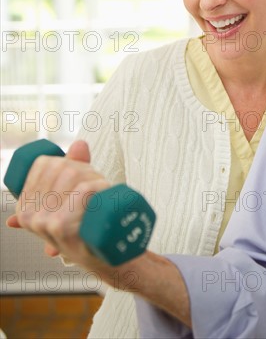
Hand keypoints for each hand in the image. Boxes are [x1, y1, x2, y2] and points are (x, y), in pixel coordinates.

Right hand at [7, 140, 110, 268]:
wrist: (106, 257)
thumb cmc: (88, 226)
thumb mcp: (73, 199)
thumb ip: (73, 168)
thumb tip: (80, 144)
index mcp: (25, 207)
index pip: (44, 163)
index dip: (68, 163)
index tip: (82, 177)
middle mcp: (29, 215)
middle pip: (62, 168)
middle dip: (85, 170)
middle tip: (97, 186)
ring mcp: (43, 222)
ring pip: (74, 175)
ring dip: (94, 177)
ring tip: (101, 193)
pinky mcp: (61, 225)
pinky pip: (82, 190)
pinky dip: (98, 185)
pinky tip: (104, 191)